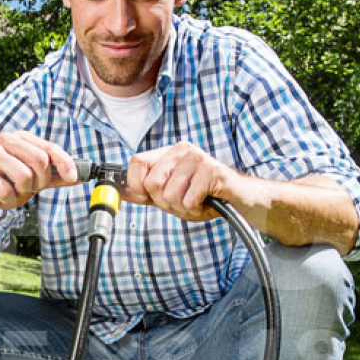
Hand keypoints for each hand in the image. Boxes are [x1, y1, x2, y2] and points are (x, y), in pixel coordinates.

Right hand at [0, 130, 79, 208]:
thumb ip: (55, 177)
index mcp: (20, 139)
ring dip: (21, 193)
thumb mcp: (33, 181)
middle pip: (39, 160)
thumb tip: (81, 175)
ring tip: (12, 194)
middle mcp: (5, 140)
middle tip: (29, 189)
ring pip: (23, 175)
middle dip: (38, 182)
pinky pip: (4, 189)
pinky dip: (7, 200)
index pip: (49, 148)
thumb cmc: (4, 184)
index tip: (73, 177)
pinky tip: (0, 198)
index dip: (64, 162)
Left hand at [123, 142, 239, 220]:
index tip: (147, 198)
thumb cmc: (204, 196)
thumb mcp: (169, 196)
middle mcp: (181, 150)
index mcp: (168, 154)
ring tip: (197, 201)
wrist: (239, 199)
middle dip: (165, 202)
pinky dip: (196, 209)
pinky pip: (189, 199)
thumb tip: (120, 191)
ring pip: (170, 195)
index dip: (136, 185)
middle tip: (182, 202)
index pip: (136, 162)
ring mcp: (197, 158)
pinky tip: (207, 202)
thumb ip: (145, 193)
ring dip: (183, 208)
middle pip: (152, 183)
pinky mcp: (212, 170)